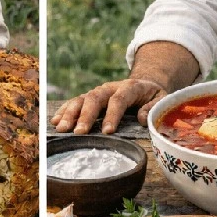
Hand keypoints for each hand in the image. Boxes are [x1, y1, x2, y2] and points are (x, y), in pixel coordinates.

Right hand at [50, 78, 168, 134]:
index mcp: (130, 87)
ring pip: (82, 99)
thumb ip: (153, 108)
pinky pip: (75, 102)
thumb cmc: (153, 96)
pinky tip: (55, 121)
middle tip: (79, 133)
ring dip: (70, 114)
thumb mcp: (162, 99)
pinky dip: (64, 110)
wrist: (144, 84)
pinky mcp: (90, 97)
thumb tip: (141, 119)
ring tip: (62, 129)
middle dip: (86, 116)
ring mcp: (99, 92)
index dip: (112, 115)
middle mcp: (110, 87)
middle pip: (95, 98)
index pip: (119, 99)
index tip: (107, 132)